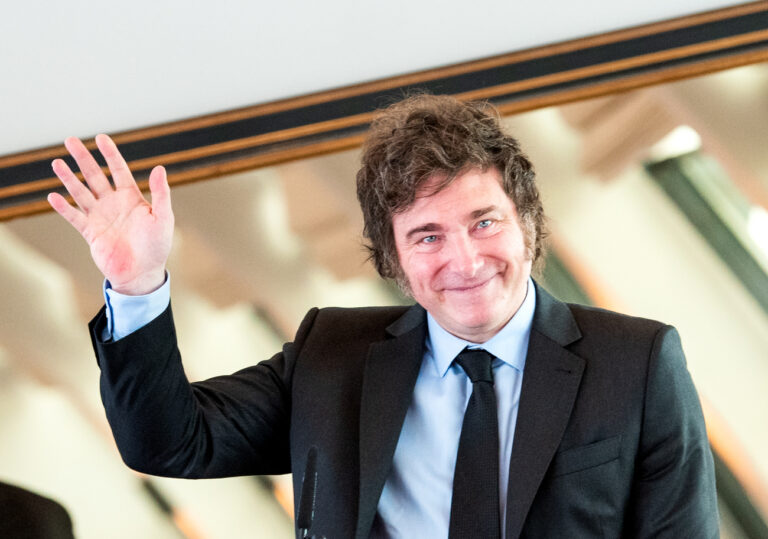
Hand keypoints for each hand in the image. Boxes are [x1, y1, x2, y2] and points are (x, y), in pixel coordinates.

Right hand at [48, 134, 173, 294]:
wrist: (143, 273)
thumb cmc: (157, 246)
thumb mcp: (163, 217)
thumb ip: (160, 193)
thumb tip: (159, 168)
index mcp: (132, 197)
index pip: (118, 170)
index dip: (110, 154)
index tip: (100, 137)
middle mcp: (114, 204)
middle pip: (95, 176)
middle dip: (83, 158)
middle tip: (70, 140)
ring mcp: (100, 217)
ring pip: (81, 192)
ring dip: (69, 179)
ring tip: (56, 163)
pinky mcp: (91, 233)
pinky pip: (74, 217)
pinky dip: (63, 207)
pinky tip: (53, 196)